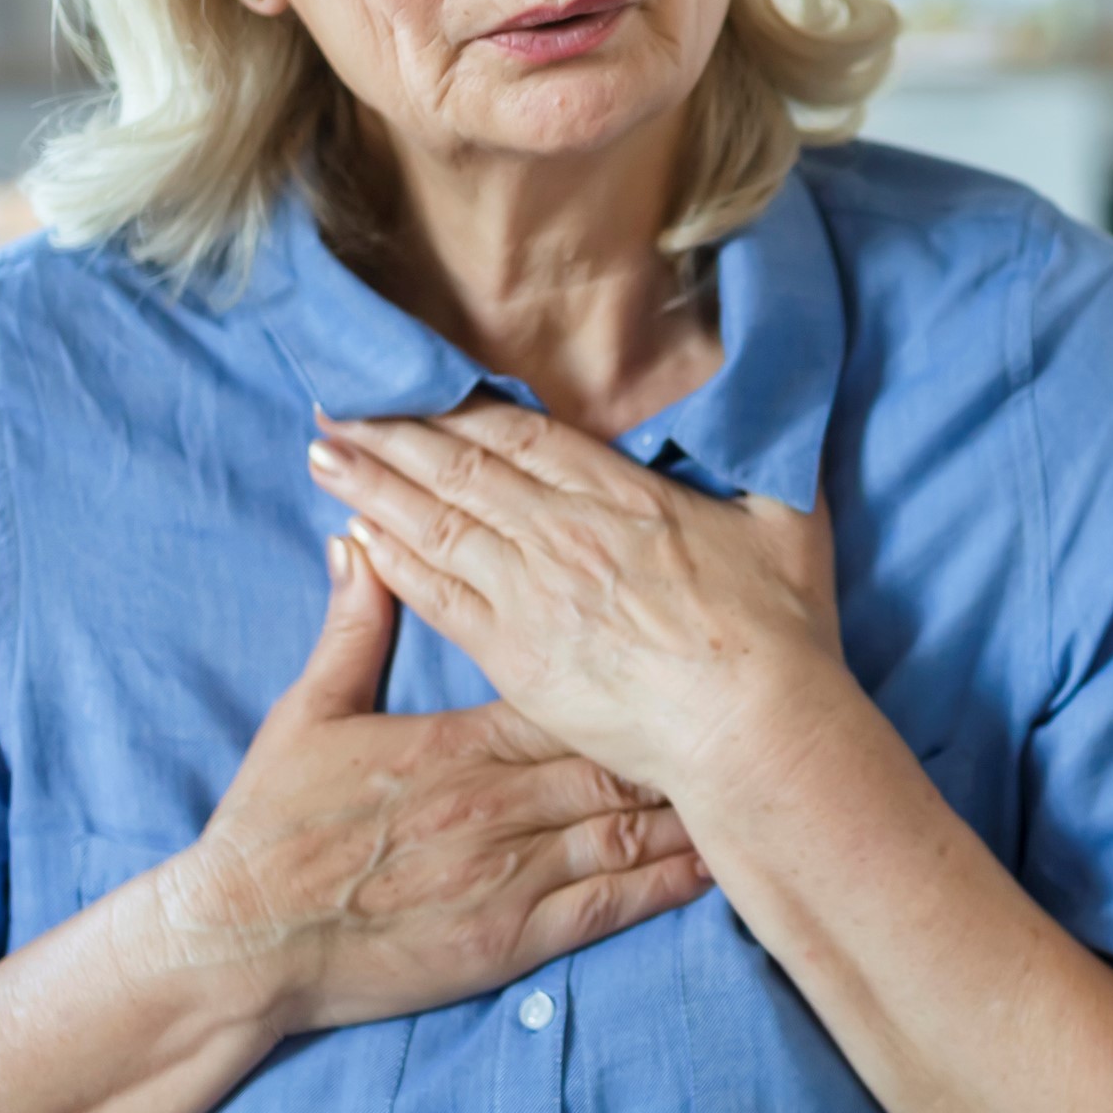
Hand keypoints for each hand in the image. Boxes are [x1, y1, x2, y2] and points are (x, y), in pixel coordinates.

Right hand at [155, 536, 713, 1035]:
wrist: (243, 939)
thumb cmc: (272, 826)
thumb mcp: (309, 712)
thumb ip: (351, 626)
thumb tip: (359, 539)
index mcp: (460, 741)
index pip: (568, 692)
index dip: (631, 674)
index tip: (681, 651)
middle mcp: (500, 802)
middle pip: (616, 754)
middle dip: (681, 732)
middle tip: (746, 709)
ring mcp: (512, 873)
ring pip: (627, 827)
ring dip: (691, 804)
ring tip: (752, 779)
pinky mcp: (512, 939)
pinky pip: (609, 907)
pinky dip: (668, 885)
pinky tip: (715, 867)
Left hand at [304, 397, 850, 806]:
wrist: (755, 729)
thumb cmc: (782, 634)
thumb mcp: (790, 521)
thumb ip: (763, 462)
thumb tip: (773, 414)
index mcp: (621, 495)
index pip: (520, 435)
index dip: (459, 406)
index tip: (414, 383)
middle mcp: (564, 534)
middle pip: (459, 468)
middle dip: (392, 434)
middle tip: (336, 405)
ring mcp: (534, 595)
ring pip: (435, 524)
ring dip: (373, 486)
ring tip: (322, 454)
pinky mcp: (517, 657)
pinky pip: (438, 598)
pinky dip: (392, 562)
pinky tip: (355, 536)